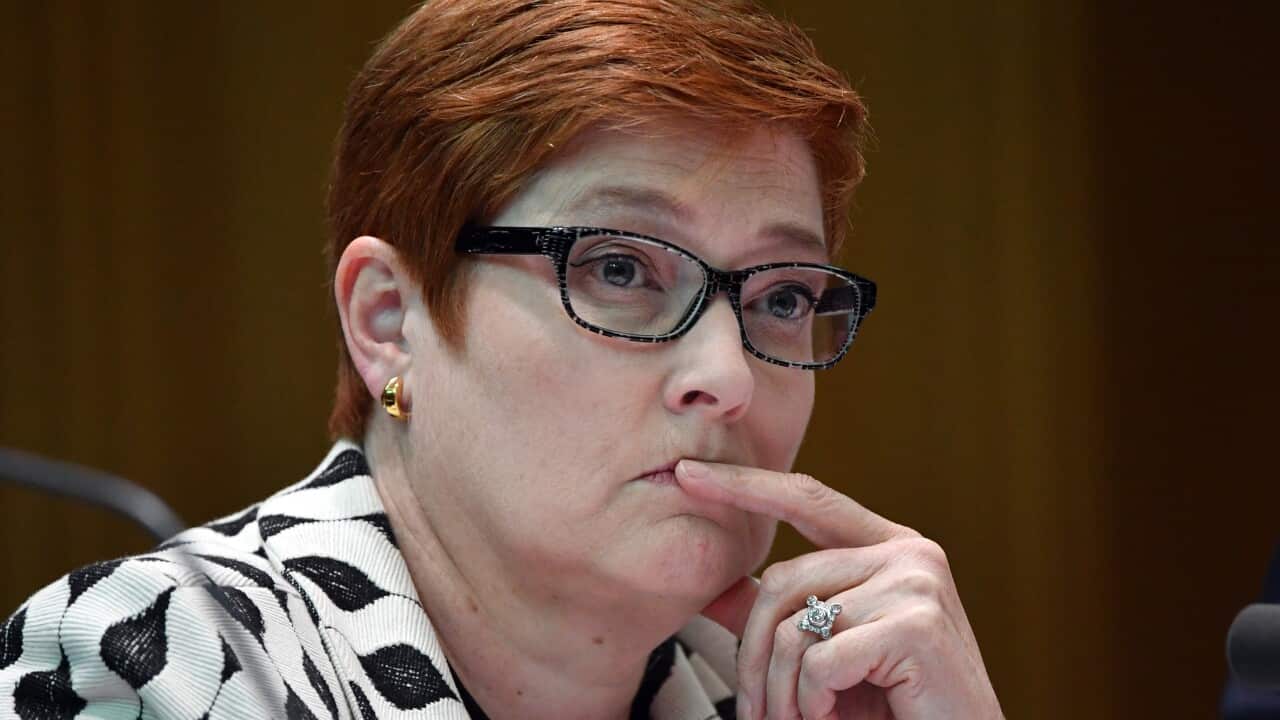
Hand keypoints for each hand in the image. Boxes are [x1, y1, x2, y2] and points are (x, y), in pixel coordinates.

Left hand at [676, 460, 1002, 719]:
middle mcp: (909, 554)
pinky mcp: (917, 626)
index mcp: (890, 549)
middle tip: (755, 714)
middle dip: (754, 656)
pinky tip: (834, 716)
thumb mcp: (829, 655)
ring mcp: (917, 584)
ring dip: (781, 692)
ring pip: (795, 626)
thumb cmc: (897, 710)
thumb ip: (780, 616)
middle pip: (782, 579)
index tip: (686, 471)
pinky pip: (819, 660)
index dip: (745, 484)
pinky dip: (812, 702)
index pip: (807, 498)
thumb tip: (715, 588)